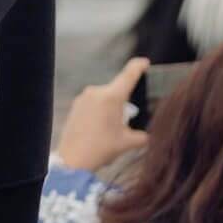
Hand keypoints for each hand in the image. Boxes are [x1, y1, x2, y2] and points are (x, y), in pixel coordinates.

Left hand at [55, 59, 149, 173]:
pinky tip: (98, 130)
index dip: (139, 66)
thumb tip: (150, 135)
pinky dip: (99, 113)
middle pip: (117, 90)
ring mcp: (84, 97)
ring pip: (105, 98)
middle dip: (124, 103)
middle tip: (125, 122)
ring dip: (111, 109)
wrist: (73, 159)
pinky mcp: (75, 105)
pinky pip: (93, 104)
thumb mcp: (128, 143)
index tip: (145, 62)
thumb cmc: (102, 149)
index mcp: (112, 96)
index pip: (129, 74)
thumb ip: (143, 135)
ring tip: (110, 130)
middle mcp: (97, 91)